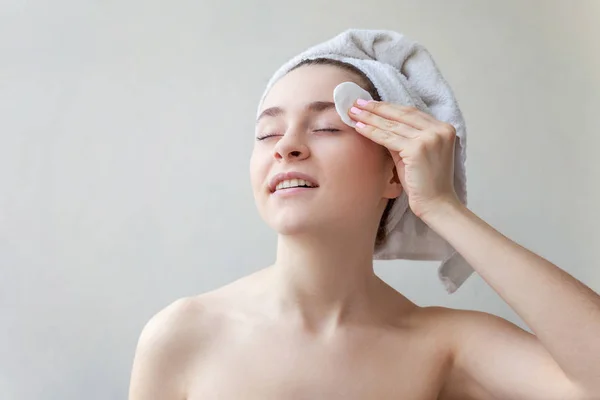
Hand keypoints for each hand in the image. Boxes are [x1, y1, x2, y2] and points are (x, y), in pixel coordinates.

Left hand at [348, 99, 460, 219]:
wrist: (436, 204)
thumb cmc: (424, 183)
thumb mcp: (414, 155)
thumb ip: (402, 139)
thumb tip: (379, 125)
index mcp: (444, 128)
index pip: (411, 113)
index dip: (389, 107)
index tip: (371, 103)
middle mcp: (440, 130)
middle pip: (401, 114)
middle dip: (377, 108)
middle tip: (357, 103)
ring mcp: (430, 138)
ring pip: (393, 125)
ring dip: (370, 118)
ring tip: (353, 113)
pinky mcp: (418, 149)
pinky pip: (389, 138)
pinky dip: (372, 132)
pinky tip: (359, 127)